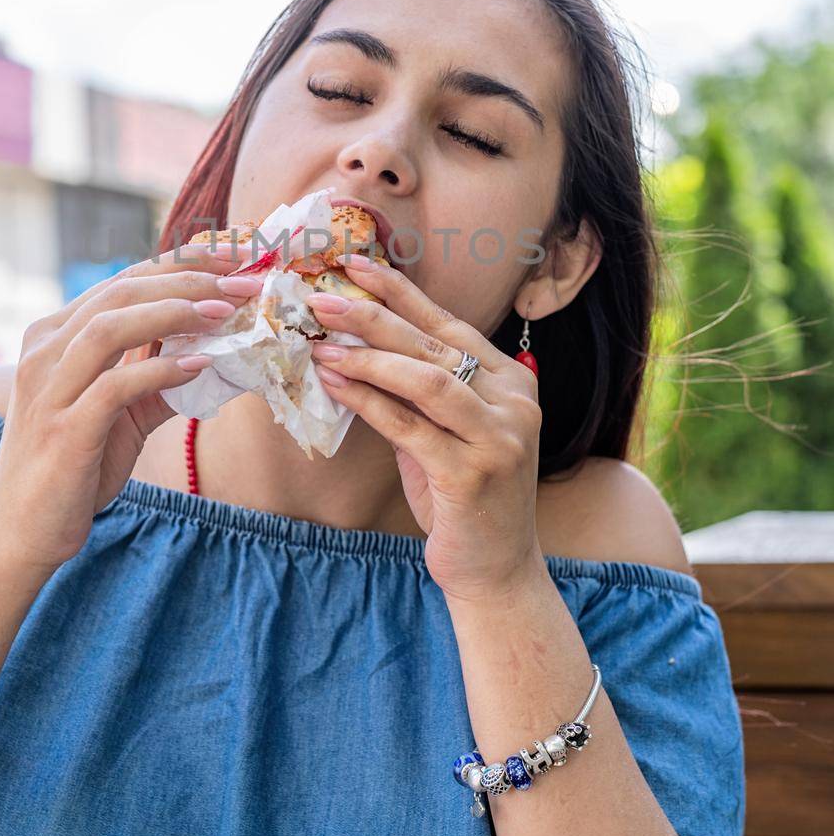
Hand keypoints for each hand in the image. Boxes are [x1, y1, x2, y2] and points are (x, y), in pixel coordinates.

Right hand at [0, 239, 257, 576]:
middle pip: (121, 291)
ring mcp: (49, 388)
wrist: (20, 530)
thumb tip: (217, 358)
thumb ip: (157, 380)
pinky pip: (114, 386)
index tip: (235, 259)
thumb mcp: (120, 413)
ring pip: (110, 326)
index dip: (181, 264)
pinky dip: (161, 371)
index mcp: (54, 336)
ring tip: (224, 311)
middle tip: (242, 279)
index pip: (124, 280)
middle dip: (187, 279)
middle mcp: (45, 351)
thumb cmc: (72, 467)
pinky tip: (199, 367)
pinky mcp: (63, 429)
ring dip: (173, 312)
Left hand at [307, 256, 544, 603]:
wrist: (495, 571)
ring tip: (321, 342)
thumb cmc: (461, 497)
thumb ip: (415, 391)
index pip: (448, 323)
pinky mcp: (474, 473)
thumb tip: (350, 343)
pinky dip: (366, 401)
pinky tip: (333, 386)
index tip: (354, 264)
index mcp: (511, 381)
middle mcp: (515, 402)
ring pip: (425, 379)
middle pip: (433, 345)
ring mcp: (501, 438)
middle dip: (373, 315)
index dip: (400, 291)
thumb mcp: (443, 433)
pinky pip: (409, 426)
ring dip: (366, 357)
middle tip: (321, 299)